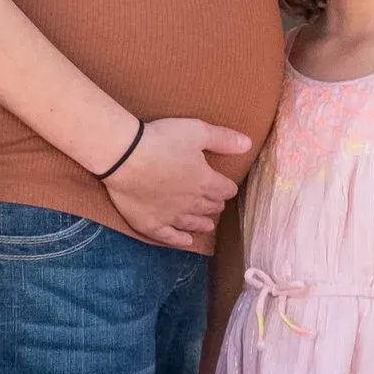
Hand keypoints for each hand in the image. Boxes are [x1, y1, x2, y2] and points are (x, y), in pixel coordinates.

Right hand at [106, 117, 251, 253]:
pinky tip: (186, 242)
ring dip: (201, 224)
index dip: (227, 188)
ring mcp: (171, 216)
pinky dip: (179, 241)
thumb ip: (223, 139)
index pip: (224, 189)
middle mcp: (191, 203)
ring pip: (192, 223)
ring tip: (208, 226)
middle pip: (209, 207)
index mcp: (205, 181)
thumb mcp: (197, 131)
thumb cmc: (162, 140)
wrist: (125, 157)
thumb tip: (248, 144)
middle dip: (215, 205)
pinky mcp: (151, 223)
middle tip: (217, 205)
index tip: (227, 188)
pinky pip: (168, 237)